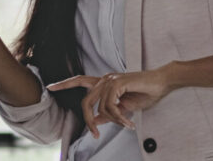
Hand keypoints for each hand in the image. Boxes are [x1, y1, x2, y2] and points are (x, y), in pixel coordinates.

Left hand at [46, 70, 173, 136]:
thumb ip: (109, 113)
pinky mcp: (118, 83)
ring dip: (113, 121)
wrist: (163, 83)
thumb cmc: (145, 93)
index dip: (64, 84)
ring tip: (126, 124)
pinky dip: (119, 117)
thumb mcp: (125, 107)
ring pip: (100, 107)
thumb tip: (96, 121)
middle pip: (86, 101)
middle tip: (95, 134)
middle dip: (88, 120)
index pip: (80, 80)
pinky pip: (110, 105)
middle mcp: (104, 79)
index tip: (50, 87)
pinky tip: (128, 121)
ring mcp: (111, 80)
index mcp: (104, 83)